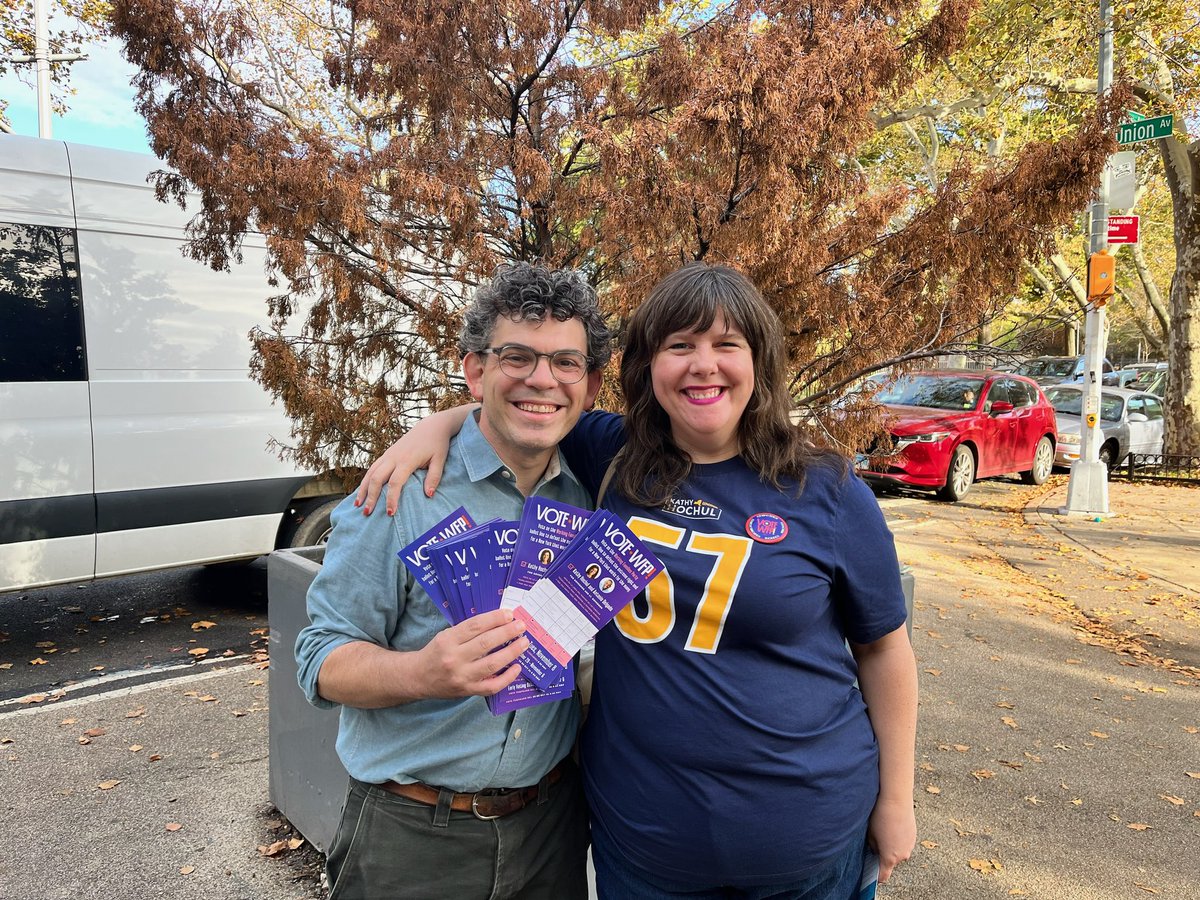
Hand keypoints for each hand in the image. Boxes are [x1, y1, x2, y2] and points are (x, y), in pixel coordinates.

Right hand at [353, 405, 473, 514]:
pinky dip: (365, 481)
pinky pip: (372, 468)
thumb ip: (434, 477)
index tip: (390, 513)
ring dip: (363, 489)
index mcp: (407, 460)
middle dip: (371, 496)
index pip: (395, 482)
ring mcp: (388, 455)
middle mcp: (394, 457)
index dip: (391, 498)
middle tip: (367, 513)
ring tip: (357, 505)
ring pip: (370, 473)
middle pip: (377, 478)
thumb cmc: (437, 445)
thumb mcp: (440, 460)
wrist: (431, 426)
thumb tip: (429, 495)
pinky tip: (361, 492)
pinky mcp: (386, 454)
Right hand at [415, 609, 530, 697]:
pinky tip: (517, 667)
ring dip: (511, 652)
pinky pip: (492, 686)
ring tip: (524, 643)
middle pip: (485, 643)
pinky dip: (507, 677)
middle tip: (521, 626)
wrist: (418, 678)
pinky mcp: (468, 691)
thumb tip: (498, 621)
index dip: (494, 619)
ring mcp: (461, 677)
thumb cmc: (436, 653)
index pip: (474, 626)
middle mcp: (454, 658)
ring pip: (491, 664)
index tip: (509, 614)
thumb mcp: (446, 636)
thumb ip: (468, 631)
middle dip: (507, 633)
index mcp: (447, 640)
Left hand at [867, 795, 915, 882]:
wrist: (896, 799)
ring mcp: (910, 845)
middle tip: (874, 842)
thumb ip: (872, 847)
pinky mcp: (913, 835)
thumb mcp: (870, 834)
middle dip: (882, 856)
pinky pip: (903, 842)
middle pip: (891, 862)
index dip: (876, 876)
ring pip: (898, 851)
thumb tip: (874, 850)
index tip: (870, 872)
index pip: (883, 876)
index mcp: (890, 858)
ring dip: (891, 846)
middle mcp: (903, 855)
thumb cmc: (881, 816)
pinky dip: (897, 838)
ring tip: (883, 830)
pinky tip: (891, 825)